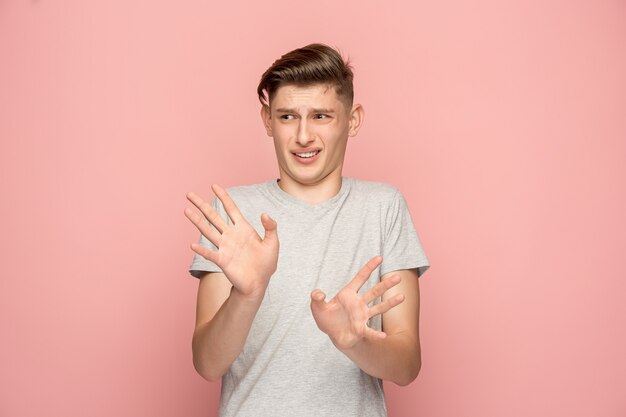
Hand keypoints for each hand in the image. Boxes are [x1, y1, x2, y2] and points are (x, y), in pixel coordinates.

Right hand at [185, 184, 278, 298]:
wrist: (259, 283)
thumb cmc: (266, 263)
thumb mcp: (273, 243)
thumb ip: (271, 227)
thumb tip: (264, 214)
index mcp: (243, 229)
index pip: (231, 209)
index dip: (223, 197)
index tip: (214, 185)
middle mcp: (231, 235)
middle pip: (214, 216)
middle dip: (202, 205)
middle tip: (190, 195)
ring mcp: (225, 247)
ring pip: (208, 231)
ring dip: (197, 221)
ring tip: (186, 211)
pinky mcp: (223, 261)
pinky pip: (210, 254)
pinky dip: (202, 250)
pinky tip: (193, 245)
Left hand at [310, 256, 404, 350]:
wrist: (332, 334)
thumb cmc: (326, 318)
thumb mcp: (317, 307)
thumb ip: (316, 298)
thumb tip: (318, 294)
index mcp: (348, 294)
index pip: (360, 278)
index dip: (369, 268)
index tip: (379, 258)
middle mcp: (358, 303)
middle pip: (375, 291)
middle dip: (386, 284)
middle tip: (398, 277)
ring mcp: (362, 315)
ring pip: (379, 308)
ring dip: (390, 303)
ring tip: (402, 297)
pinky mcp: (361, 329)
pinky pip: (370, 331)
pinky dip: (376, 334)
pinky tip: (383, 336)